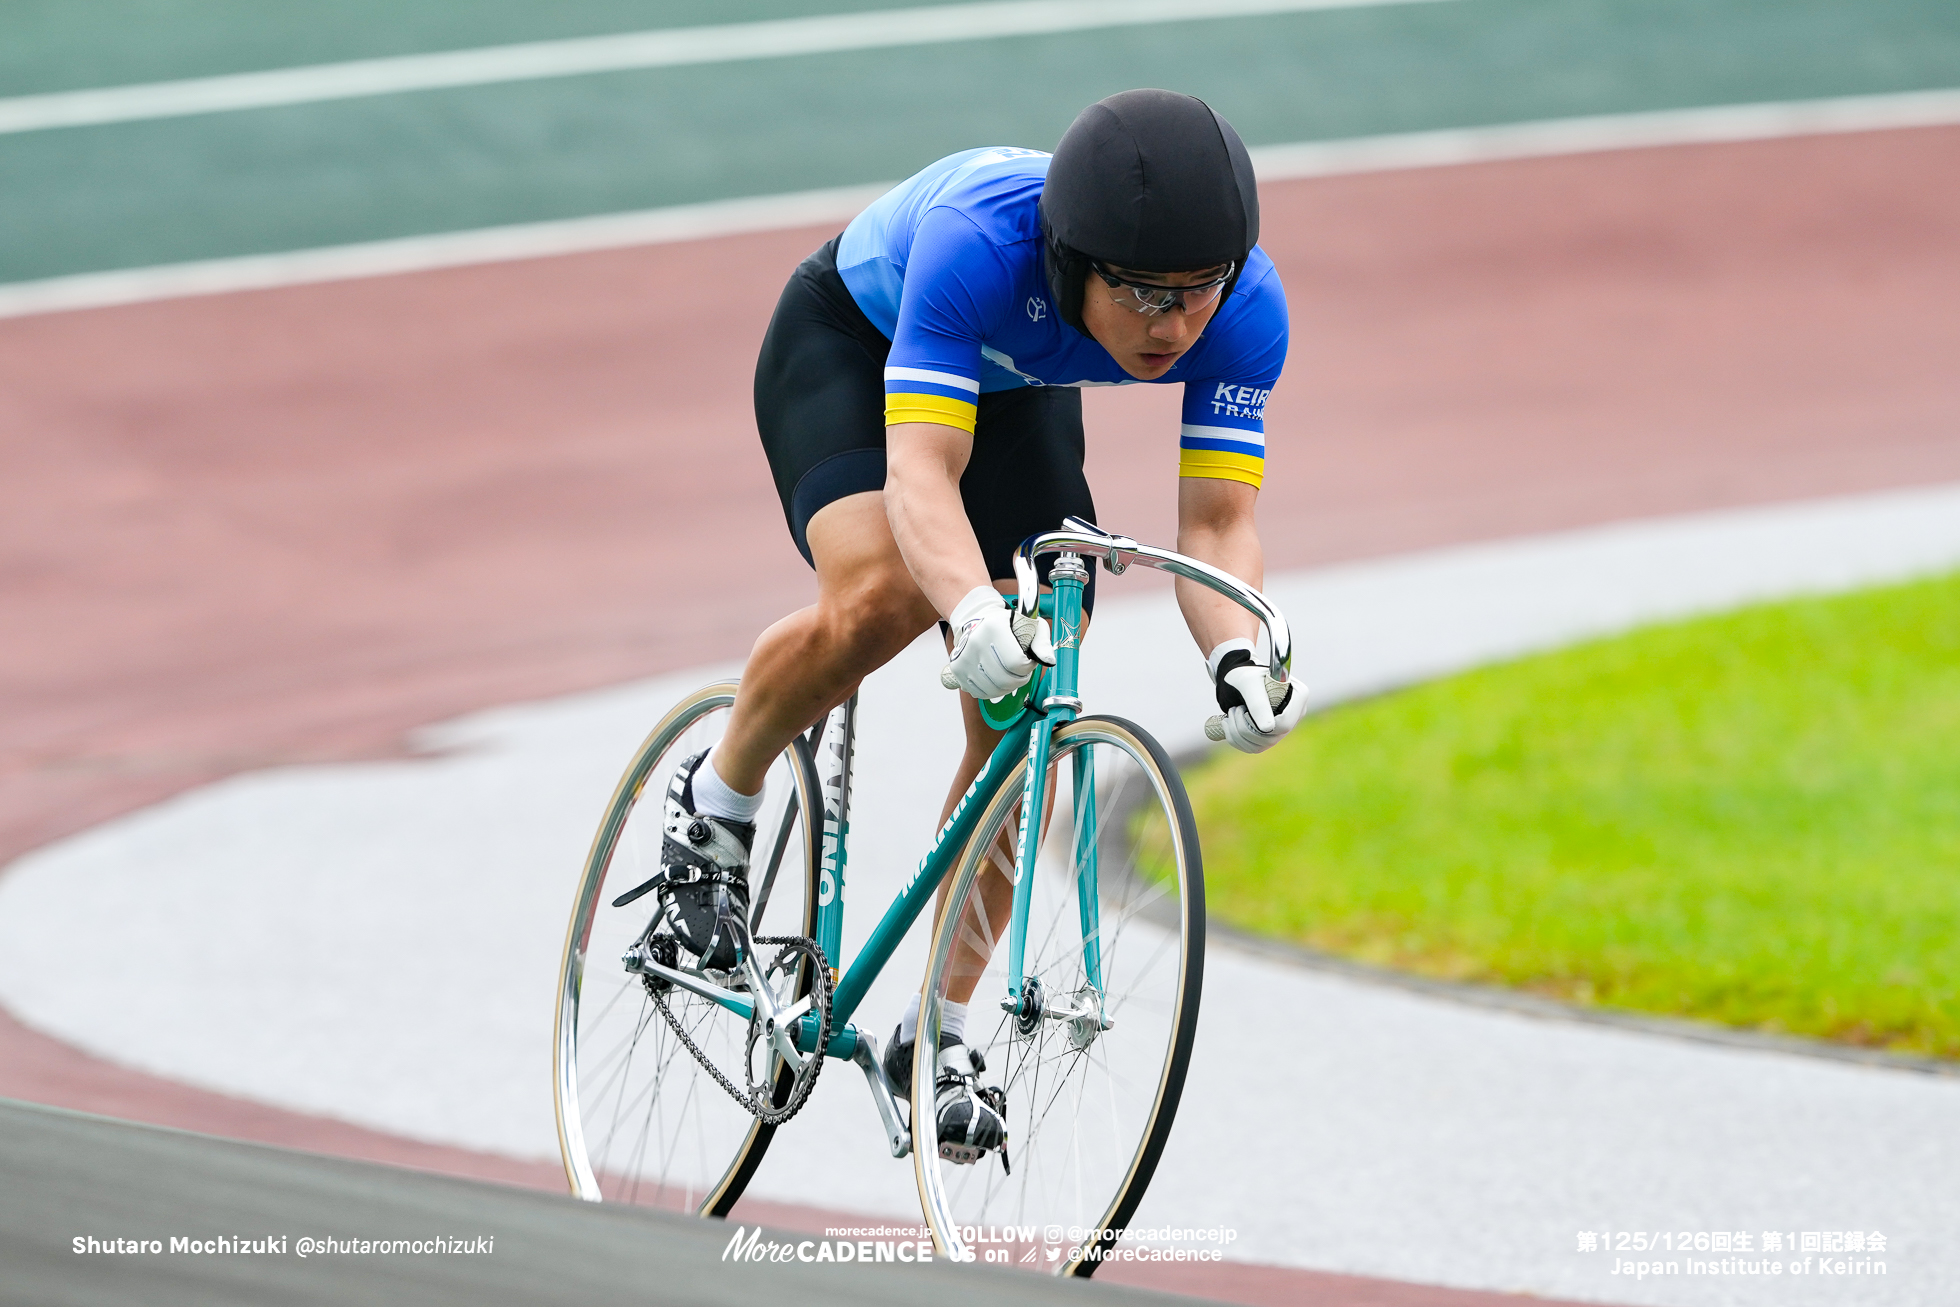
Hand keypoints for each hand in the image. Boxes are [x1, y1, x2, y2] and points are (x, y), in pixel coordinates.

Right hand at [942, 586, 1053, 699]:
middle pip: (1005, 679)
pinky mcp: (958, 670)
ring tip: (1007, 672)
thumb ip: (1042, 642)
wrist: (977, 619)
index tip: (1027, 659)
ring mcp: (964, 657)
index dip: (1027, 667)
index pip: (1017, 663)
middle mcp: (976, 642)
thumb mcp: (1030, 625)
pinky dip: (992, 690)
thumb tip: (1048, 660)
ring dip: (1006, 686)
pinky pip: (980, 692)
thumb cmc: (1007, 624)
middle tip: (1019, 669)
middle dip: (1019, 679)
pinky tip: (995, 678)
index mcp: (994, 628)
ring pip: (993, 689)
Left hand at [1206, 639, 1303, 753]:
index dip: (1261, 724)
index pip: (1285, 723)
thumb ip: (1258, 704)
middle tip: (1234, 709)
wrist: (1235, 678)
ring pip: (1260, 745)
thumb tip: (1268, 728)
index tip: (1243, 709)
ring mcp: (1283, 726)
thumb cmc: (1243, 675)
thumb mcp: (1248, 684)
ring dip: (1237, 732)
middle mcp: (1295, 713)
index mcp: (1298, 696)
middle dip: (1245, 726)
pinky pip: (1253, 748)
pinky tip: (1229, 723)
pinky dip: (1235, 738)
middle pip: (1272, 737)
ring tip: (1232, 712)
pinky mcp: (1270, 735)